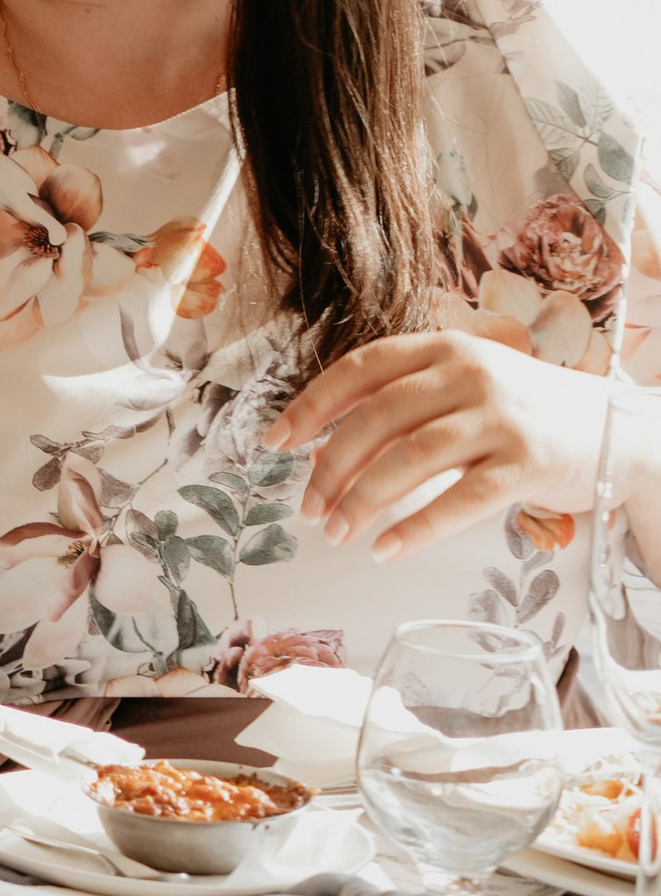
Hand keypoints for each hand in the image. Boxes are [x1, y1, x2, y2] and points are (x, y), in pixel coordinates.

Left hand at [266, 329, 609, 555]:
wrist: (618, 429)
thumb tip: (329, 443)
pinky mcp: (526, 464)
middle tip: (310, 507)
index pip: (360, 368)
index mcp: (444, 347)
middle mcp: (468, 374)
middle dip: (332, 467)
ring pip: (410, 459)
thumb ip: (409, 401)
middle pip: (377, 419)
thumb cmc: (526, 411)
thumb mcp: (467, 384)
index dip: (313, 404)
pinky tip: (388, 548)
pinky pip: (460, 501)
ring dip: (365, 500)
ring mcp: (498, 418)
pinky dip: (417, 528)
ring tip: (339, 532)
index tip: (277, 441)